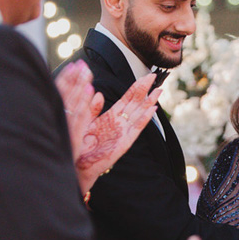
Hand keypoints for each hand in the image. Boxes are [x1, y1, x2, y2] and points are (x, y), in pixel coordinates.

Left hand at [55, 61, 160, 192]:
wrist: (80, 163)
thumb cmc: (82, 144)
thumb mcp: (85, 121)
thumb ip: (92, 108)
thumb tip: (98, 93)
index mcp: (112, 116)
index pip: (128, 98)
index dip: (137, 87)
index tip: (146, 76)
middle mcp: (120, 123)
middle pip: (136, 103)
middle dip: (145, 90)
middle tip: (154, 77)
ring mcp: (124, 132)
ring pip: (139, 114)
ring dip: (149, 102)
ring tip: (158, 91)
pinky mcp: (125, 142)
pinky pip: (137, 128)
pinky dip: (145, 119)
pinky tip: (152, 110)